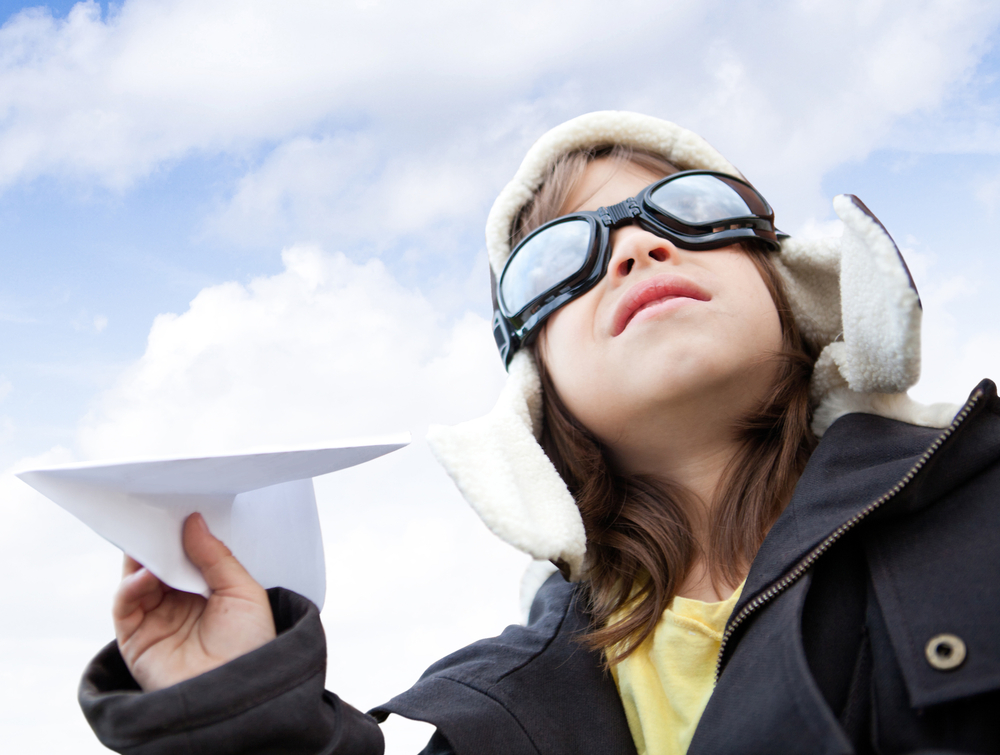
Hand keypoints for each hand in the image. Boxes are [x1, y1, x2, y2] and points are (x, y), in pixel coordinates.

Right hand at [113, 512, 276, 691]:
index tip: (178, 504)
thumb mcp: (243, 592)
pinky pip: (125, 605)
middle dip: (158, 538)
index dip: (182, 531)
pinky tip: (146, 575)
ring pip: (138, 577)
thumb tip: (192, 522)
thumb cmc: (250, 647)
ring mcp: (157, 619)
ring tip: (151, 539)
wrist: (237, 695)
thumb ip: (216, 556)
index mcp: (209, 590)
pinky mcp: (136, 638)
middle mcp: (180, 603)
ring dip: (143, 557)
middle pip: (160, 562)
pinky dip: (131, 586)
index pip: (188, 554)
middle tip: (155, 510)